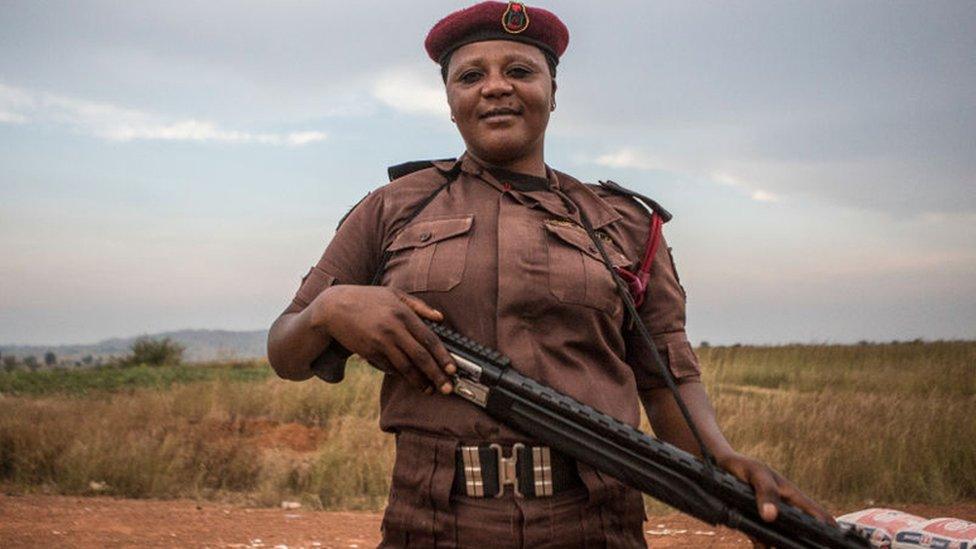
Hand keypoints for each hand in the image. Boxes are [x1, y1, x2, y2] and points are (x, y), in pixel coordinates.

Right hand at [310, 285, 455, 393]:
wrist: (334, 307)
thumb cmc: (367, 298)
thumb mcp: (394, 295)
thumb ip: (419, 306)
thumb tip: (440, 318)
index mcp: (403, 313)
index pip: (429, 339)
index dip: (443, 356)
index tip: (453, 370)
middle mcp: (393, 329)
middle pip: (420, 357)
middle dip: (436, 375)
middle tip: (447, 388)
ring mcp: (380, 342)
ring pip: (405, 366)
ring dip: (419, 381)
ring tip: (429, 389)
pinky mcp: (368, 352)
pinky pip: (388, 367)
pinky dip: (399, 374)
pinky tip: (408, 378)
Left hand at [717, 453, 835, 547]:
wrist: (720, 467)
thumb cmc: (744, 466)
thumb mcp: (756, 475)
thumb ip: (765, 493)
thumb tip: (771, 516)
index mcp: (792, 496)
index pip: (817, 515)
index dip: (829, 530)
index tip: (836, 543)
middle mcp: (784, 510)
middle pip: (802, 532)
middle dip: (805, 544)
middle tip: (803, 547)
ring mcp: (770, 518)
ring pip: (783, 539)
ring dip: (782, 546)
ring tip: (775, 547)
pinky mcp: (755, 524)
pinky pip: (764, 541)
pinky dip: (764, 546)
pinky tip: (761, 547)